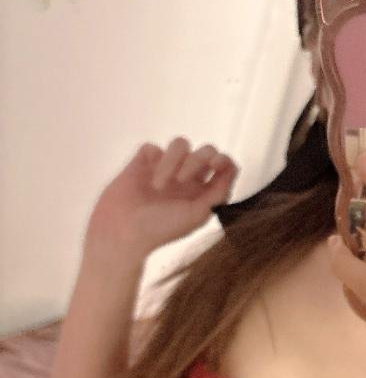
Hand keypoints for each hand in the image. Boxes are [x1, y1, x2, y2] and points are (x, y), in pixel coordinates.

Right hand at [85, 138, 237, 260]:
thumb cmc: (160, 230)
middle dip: (197, 160)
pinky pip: (152, 147)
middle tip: (181, 181)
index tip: (216, 165)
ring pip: (180, 144)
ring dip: (173, 161)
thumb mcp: (198, 215)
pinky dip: (153, 160)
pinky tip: (148, 179)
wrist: (122, 233)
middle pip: (206, 151)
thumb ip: (218, 192)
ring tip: (160, 185)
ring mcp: (163, 169)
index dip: (224, 161)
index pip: (223, 167)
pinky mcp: (141, 164)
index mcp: (202, 192)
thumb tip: (231, 169)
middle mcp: (186, 179)